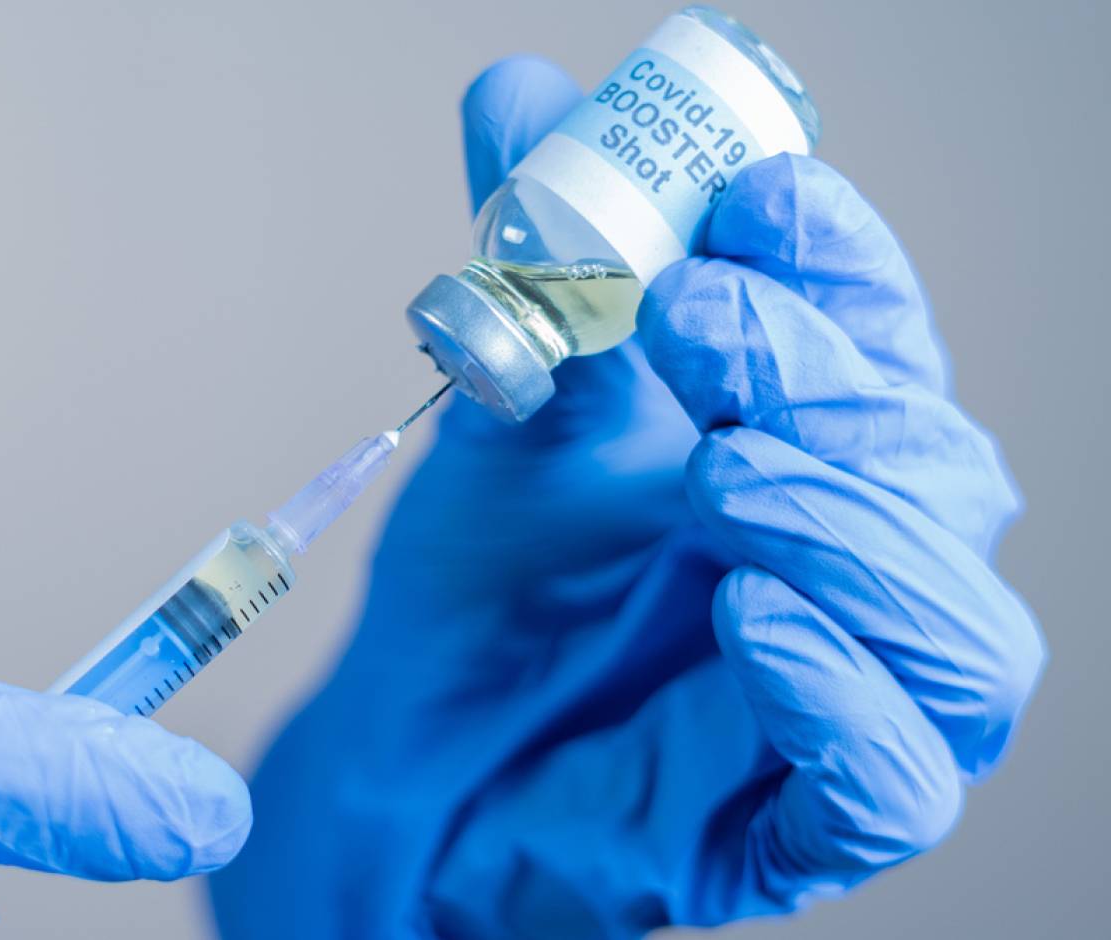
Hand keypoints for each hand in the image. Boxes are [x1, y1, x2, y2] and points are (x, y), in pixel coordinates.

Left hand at [211, 57, 1041, 938]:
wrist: (411, 752)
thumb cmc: (485, 585)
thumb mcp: (505, 414)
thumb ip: (532, 269)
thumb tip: (522, 95)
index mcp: (808, 448)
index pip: (882, 339)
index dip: (842, 261)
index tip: (755, 194)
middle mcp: (855, 565)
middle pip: (936, 463)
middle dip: (826, 381)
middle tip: (695, 318)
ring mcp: (844, 701)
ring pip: (959, 631)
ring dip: (851, 530)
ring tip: (720, 478)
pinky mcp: (800, 826)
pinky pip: (895, 784)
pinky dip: (844, 696)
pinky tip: (755, 620)